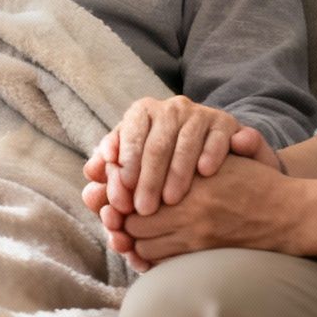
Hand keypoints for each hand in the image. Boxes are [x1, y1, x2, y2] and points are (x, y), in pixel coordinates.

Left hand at [81, 96, 267, 216]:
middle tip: (143, 208)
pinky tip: (204, 173)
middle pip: (157, 143)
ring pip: (186, 142)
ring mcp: (200, 114)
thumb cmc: (163, 161)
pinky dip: (210, 153)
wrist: (212, 150)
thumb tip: (90, 173)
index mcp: (143, 112)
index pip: (130, 134)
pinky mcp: (226, 123)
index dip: (126, 162)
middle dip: (148, 178)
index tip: (122, 190)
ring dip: (177, 172)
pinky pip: (217, 137)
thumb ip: (112, 167)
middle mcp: (171, 108)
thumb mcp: (136, 160)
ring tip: (171, 200)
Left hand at [109, 154, 295, 266]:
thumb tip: (148, 156)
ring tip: (132, 233)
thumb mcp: (219, 159)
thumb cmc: (253, 181)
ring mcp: (197, 237)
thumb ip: (184, 157)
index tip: (116, 192)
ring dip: (135, 241)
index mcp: (190, 182)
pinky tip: (150, 248)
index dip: (121, 194)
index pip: (137, 192)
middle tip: (117, 215)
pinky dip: (151, 258)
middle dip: (122, 220)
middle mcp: (190, 210)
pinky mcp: (204, 255)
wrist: (289, 214)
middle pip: (133, 223)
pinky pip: (163, 262)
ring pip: (144, 247)